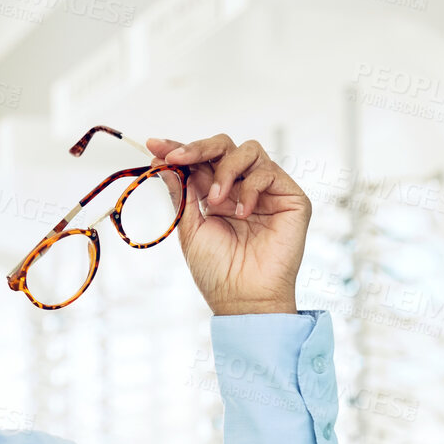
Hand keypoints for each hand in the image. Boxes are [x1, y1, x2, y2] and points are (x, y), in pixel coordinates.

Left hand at [147, 134, 309, 316]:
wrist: (242, 298)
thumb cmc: (217, 271)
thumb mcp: (190, 228)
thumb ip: (182, 193)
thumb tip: (164, 163)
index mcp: (215, 195)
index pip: (199, 162)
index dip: (178, 150)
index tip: (154, 145)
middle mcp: (241, 188)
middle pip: (223, 147)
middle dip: (197, 148)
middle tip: (177, 158)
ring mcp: (266, 191)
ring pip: (248, 150)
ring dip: (225, 170)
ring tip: (214, 200)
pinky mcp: (290, 198)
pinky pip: (268, 173)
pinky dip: (249, 189)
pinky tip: (240, 214)